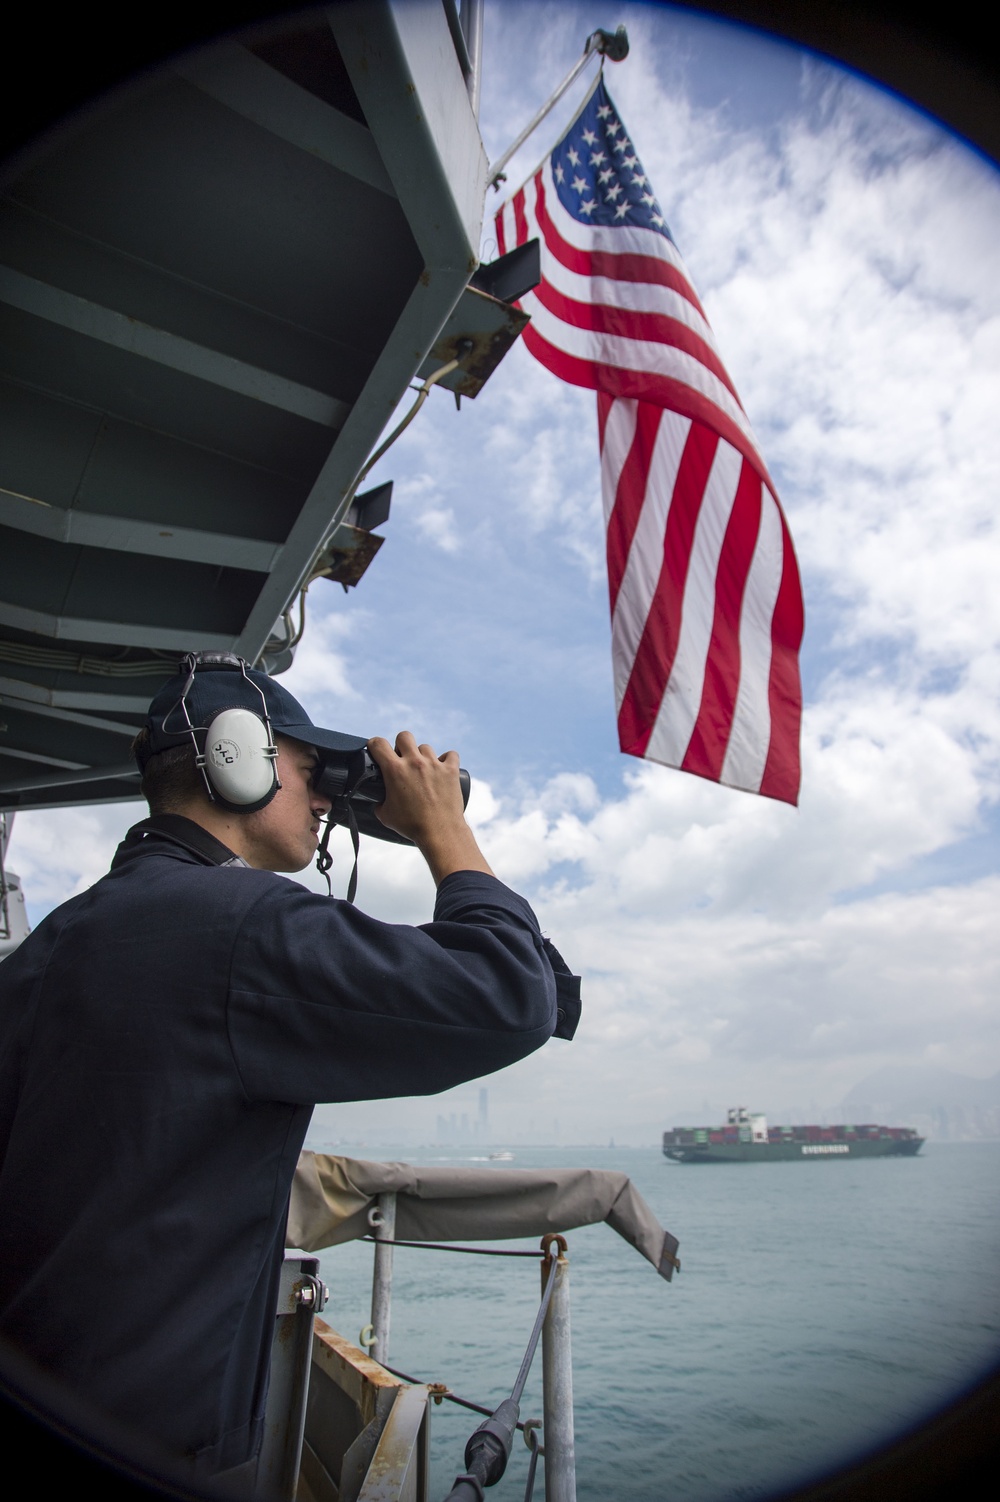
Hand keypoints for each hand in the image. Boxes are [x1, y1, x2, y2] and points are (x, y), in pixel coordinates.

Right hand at [367, 732, 493, 884]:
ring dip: (422, 755)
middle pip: (404, 736)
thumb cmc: (412, 825)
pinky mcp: (451, 770)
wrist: (439, 832)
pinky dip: (447, 759)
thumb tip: (377, 802)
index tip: (376, 750)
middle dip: (401, 745)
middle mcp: (414, 762)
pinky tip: (443, 768)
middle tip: (403, 759)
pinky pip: (450, 754)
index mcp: (395, 771)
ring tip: (424, 770)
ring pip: (425, 747)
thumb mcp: (386, 816)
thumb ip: (379, 803)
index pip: (378, 743)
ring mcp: (434, 764)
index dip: (374, 744)